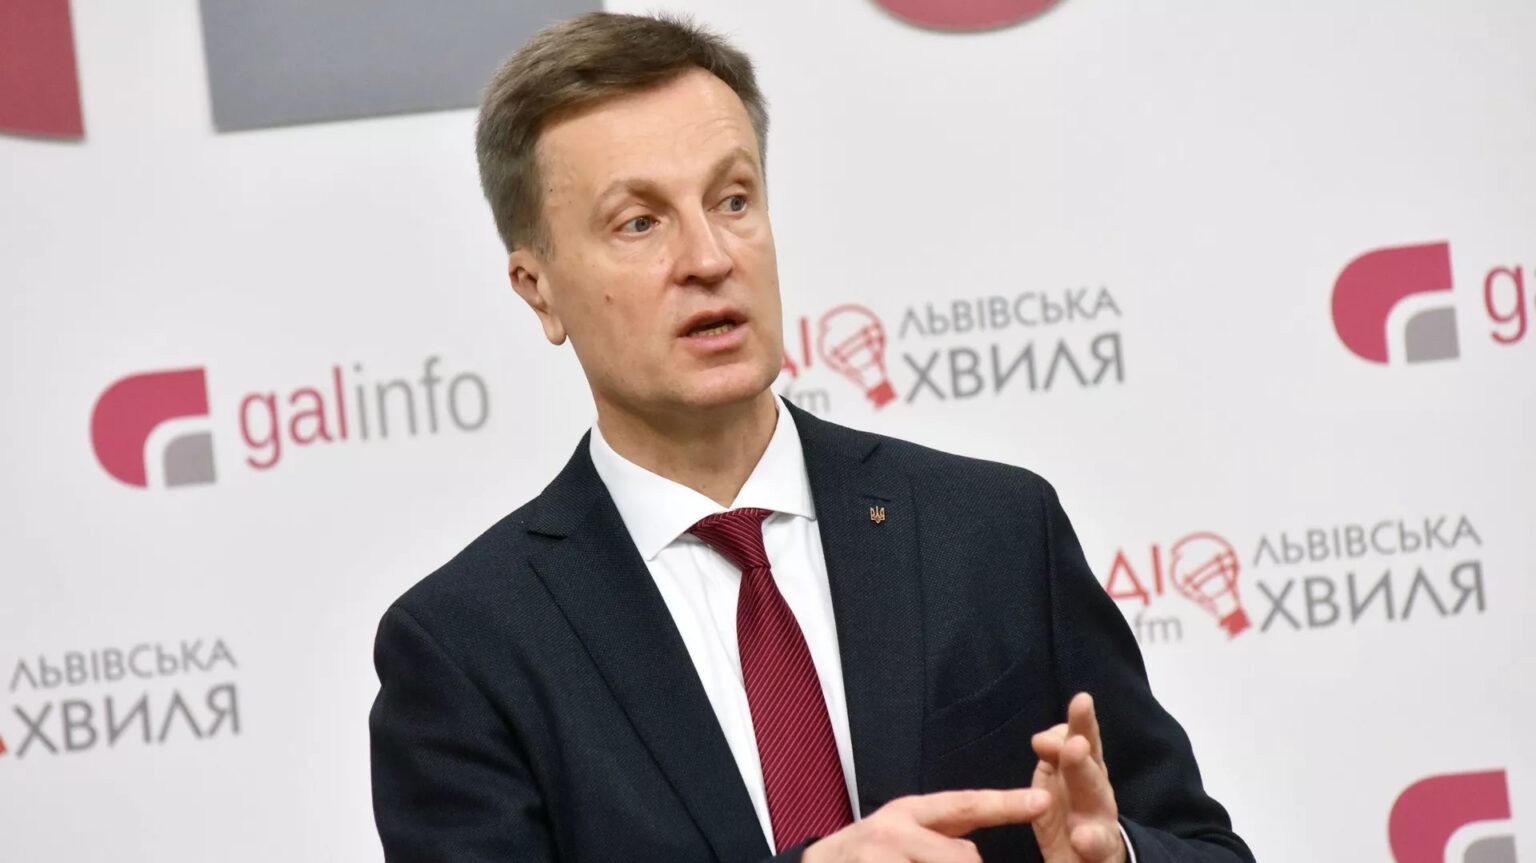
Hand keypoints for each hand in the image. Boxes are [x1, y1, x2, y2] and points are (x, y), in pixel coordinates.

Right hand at [803, 788, 1049, 862]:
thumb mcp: (899, 834)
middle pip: (964, 858)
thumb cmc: (867, 857)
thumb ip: (941, 837)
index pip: (964, 805)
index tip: (1043, 801)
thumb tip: (976, 857)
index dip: (1005, 804)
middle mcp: (893, 832)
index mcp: (907, 813)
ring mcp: (881, 859)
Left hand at [1028, 693, 1125, 862]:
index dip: (1083, 722)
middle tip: (1076, 744)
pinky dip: (1092, 841)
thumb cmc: (1070, 812)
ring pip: (1098, 803)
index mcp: (1086, 771)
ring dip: (1088, 787)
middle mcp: (1097, 793)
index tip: (1082, 699)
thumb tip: (1041, 737)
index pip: (1085, 741)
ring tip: (1078, 772)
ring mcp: (1101, 824)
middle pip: (1092, 770)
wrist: (1086, 861)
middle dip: (1083, 757)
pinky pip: (1099, 846)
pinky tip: (1083, 837)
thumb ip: (1053, 753)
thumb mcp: (1057, 778)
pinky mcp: (1102, 852)